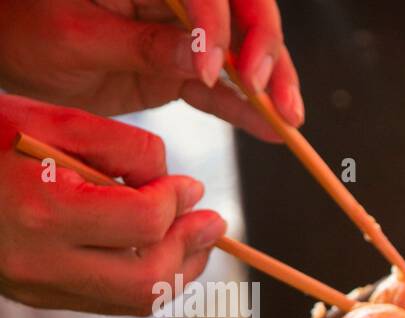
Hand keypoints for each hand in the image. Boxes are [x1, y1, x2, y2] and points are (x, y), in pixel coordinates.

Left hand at [0, 0, 301, 140]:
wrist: (10, 50)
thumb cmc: (25, 28)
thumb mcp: (76, 38)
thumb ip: (142, 46)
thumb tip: (204, 60)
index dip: (217, 27)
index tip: (213, 71)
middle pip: (244, 11)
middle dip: (266, 51)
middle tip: (271, 92)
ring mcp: (185, 31)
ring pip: (246, 51)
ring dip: (272, 85)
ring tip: (289, 119)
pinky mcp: (184, 67)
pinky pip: (224, 88)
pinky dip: (248, 110)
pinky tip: (272, 129)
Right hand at [0, 94, 226, 314]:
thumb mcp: (49, 120)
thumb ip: (120, 147)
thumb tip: (178, 186)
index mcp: (41, 210)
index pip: (142, 222)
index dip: (177, 203)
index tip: (190, 186)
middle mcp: (41, 261)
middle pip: (149, 277)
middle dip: (191, 248)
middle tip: (212, 221)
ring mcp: (39, 287)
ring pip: (138, 301)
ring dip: (181, 272)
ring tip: (198, 240)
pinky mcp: (40, 297)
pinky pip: (114, 304)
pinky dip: (151, 283)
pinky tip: (165, 255)